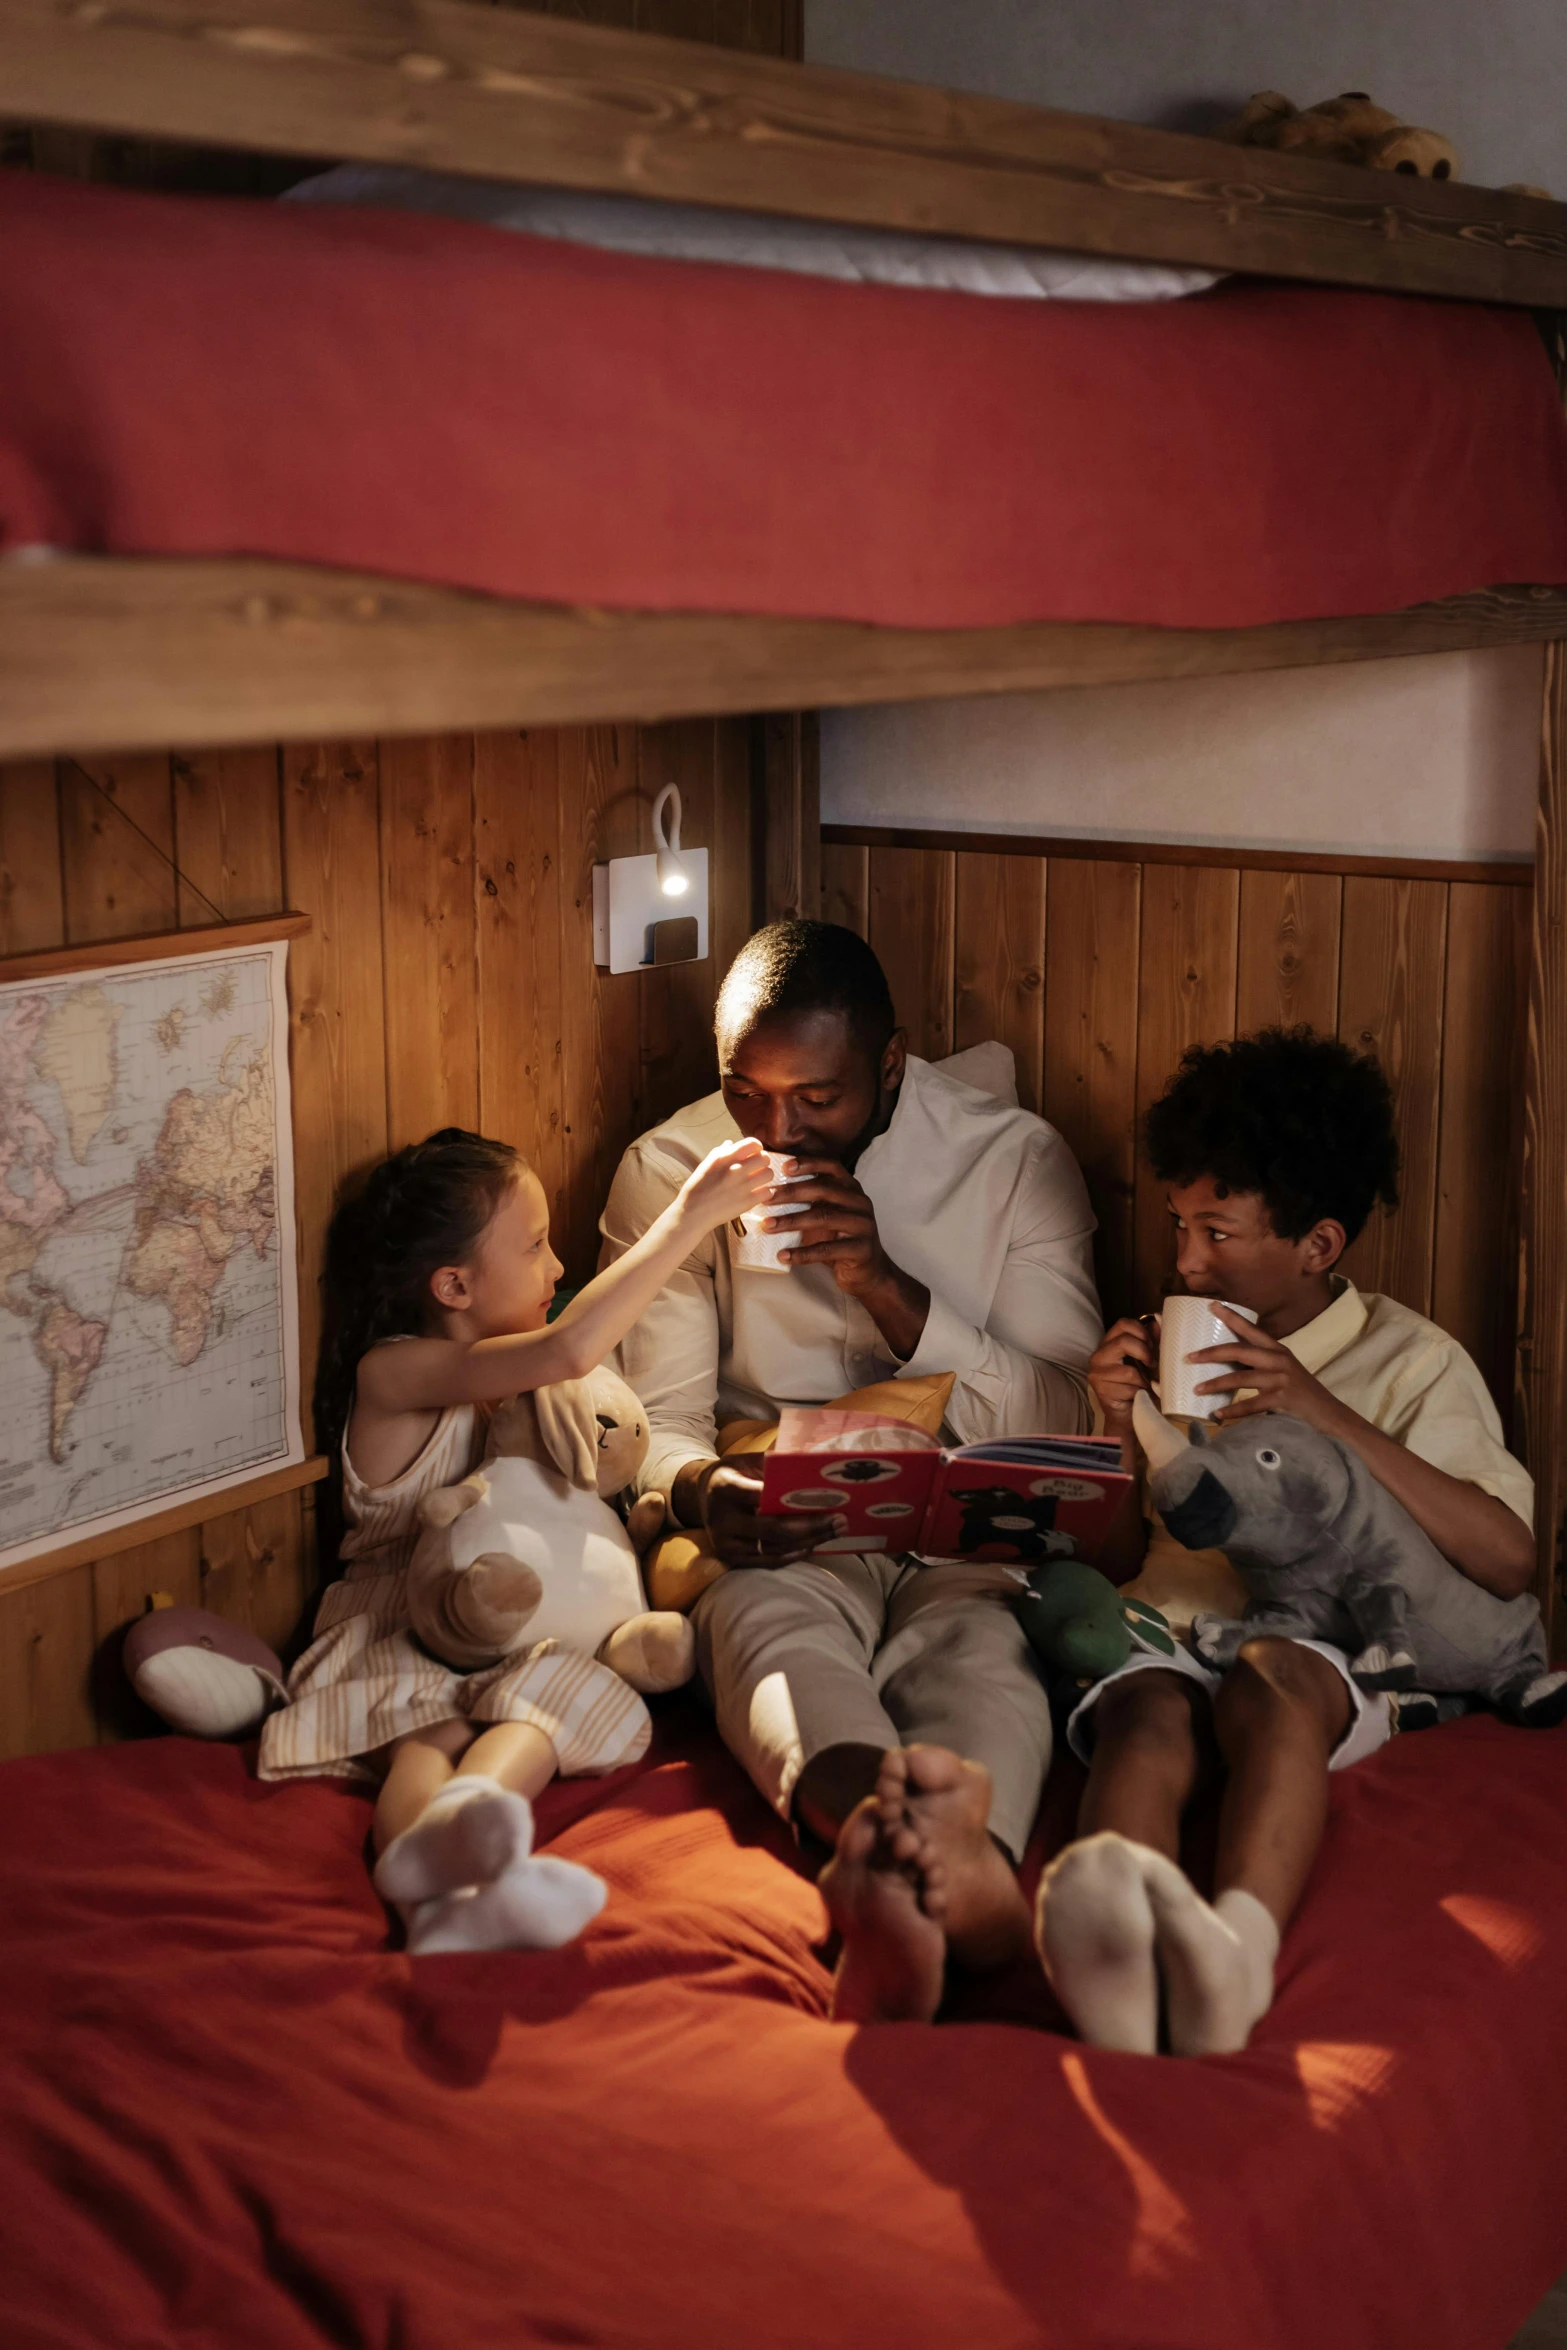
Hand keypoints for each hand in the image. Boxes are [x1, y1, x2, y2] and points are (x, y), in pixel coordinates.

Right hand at [675, 1138, 770, 1235]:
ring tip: (758, 1181)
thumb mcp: (705, 1165)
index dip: (756, 1148)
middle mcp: (736, 1169)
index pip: (753, 1144)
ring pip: (769, 1174)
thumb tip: (731, 1143)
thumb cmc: (697, 1189)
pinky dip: (764, 1193)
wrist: (693, 1213)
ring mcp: (743, 1186)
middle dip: (763, 1162)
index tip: (753, 1153)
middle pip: (765, 1158)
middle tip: (757, 1168)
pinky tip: (757, 1194)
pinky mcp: (748, 1202)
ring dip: (765, 1177)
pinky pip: (768, 1192)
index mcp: (725, 1158)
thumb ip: (719, 1152)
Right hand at [700, 1460, 846, 1569]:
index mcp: (724, 1487)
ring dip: (809, 1541)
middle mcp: (721, 1519)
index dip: (790, 1500)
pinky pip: (768, 1560)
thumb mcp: (747, 1459)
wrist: (702, 1495)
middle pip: (772, 1529)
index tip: (824, 1498)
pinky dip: (794, 1554)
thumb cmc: (734, 1473)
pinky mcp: (731, 1558)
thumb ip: (774, 1463)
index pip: (759, 1495)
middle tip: (840, 1520)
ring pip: (773, 1548)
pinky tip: (815, 1544)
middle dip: (811, 1526)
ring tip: (835, 1531)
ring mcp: (725, 1543)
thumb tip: (812, 1462)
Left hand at [765, 1157, 888, 1294]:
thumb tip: (770, 1190)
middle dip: (791, 1192)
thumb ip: (811, 1200)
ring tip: (767, 1225)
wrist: (869, 1272)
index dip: (809, 1164)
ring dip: (791, 1221)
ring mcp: (864, 1225)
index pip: (832, 1168)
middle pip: (824, 1190)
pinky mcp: (861, 1249)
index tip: (784, 1167)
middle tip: (765, 1199)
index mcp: (852, 1190)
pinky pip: (827, 1250)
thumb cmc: (841, 1239)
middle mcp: (860, 1203)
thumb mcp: (828, 1214)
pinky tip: (783, 1255)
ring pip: (823, 1218)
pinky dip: (802, 1253)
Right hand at [1088, 1315, 1157, 1438]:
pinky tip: (1137, 1396)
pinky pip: (1128, 1389)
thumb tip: (1159, 1321)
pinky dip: (1139, 1393)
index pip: (1123, 1324)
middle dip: (1144, 1353)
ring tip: (1144, 1385)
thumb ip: (1152, 1341)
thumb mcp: (1148, 1360)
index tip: (1152, 1344)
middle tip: (1151, 1364)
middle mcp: (1098, 1356)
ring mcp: (1097, 1373)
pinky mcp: (1101, 1390)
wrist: (1129, 1415)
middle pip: (1124, 1341)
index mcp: (1109, 1344)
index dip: (1141, 1331)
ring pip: (1129, 1370)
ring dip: (1142, 1380)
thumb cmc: (1138, 1385)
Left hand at [1188, 1307, 1346, 1430]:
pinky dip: (1232, 1411)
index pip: (1251, 1330)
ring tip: (1197, 1389)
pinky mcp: (1282, 1400)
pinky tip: (1217, 1414)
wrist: (1330, 1415)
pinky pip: (1250, 1405)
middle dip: (1211, 1353)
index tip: (1211, 1305)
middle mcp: (1279, 1360)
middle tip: (1189, 1357)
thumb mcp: (1284, 1372)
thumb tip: (1227, 1365)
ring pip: (1241, 1379)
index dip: (1231, 1317)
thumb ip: (1261, 1365)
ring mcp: (1281, 1380)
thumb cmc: (1302, 1394)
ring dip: (1216, 1384)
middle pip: (1239, 1351)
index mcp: (1278, 1350)